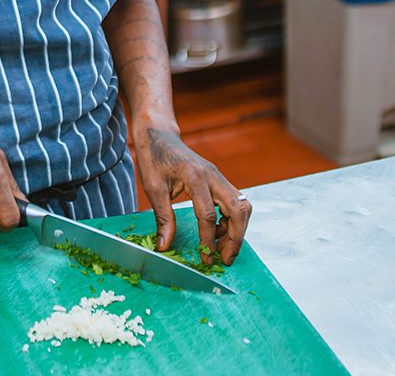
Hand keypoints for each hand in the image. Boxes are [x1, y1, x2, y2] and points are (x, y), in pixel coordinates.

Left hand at [134, 127, 250, 265]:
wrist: (159, 135)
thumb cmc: (154, 158)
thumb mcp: (153, 188)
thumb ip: (162, 217)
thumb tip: (165, 245)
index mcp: (195, 177)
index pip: (208, 215)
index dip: (208, 240)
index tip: (206, 259)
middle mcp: (214, 176)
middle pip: (238, 209)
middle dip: (236, 238)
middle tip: (225, 259)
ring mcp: (219, 177)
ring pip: (242, 205)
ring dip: (237, 229)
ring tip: (221, 248)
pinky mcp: (219, 179)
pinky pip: (234, 202)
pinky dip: (231, 219)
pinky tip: (216, 231)